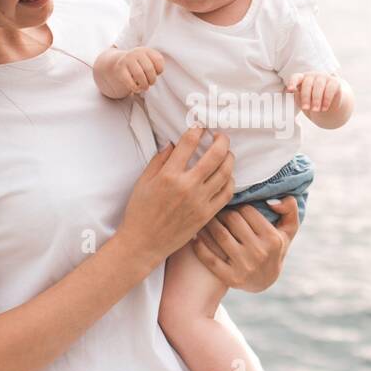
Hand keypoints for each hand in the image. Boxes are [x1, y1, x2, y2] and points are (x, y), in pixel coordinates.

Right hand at [114, 47, 163, 95]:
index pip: (158, 59)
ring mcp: (127, 60)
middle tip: (151, 83)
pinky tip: (136, 89)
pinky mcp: (120, 69)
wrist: (121, 63)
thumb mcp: (149, 62)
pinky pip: (129, 81)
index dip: (160, 70)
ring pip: (139, 75)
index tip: (156, 73)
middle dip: (152, 79)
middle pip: (149, 69)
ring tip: (145, 87)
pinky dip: (135, 88)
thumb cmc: (140, 66)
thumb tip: (155, 75)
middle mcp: (136, 53)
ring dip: (144, 85)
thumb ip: (156, 67)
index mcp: (146, 51)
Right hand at [120, 126, 233, 263]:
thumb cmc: (140, 212)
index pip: (188, 143)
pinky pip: (226, 193)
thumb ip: (159, 160)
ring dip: (229, 158)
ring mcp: (199, 201)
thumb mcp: (143, 182)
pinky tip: (226, 176)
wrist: (144, 243)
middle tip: (221, 136)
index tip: (200, 127)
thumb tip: (173, 144)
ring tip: (226, 153)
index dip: (197, 130)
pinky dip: (230, 181)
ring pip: (225, 173)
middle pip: (215, 155)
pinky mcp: (207, 214)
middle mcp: (187, 186)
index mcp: (168, 175)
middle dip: (221, 140)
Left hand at [191, 197, 299, 291]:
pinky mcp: (230, 278)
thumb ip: (289, 208)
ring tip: (204, 218)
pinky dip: (199, 245)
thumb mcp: (288, 229)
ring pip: (219, 235)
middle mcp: (259, 253)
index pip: (247, 211)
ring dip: (208, 223)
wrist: (265, 281)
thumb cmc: (275, 248)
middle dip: (221, 211)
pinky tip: (195, 236)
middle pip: (231, 220)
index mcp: (272, 239)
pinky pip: (209, 258)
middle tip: (214, 209)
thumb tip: (271, 200)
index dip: (237, 205)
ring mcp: (244, 267)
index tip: (231, 206)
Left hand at [286, 72, 341, 112]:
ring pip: (319, 85)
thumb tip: (290, 92)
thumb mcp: (302, 101)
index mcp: (302, 79)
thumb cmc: (312, 103)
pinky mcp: (335, 82)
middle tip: (305, 108)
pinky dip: (327, 99)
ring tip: (315, 110)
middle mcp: (313, 76)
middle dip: (306, 97)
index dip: (292, 82)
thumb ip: (296, 96)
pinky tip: (324, 108)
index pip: (296, 77)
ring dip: (316, 99)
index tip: (290, 89)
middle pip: (307, 83)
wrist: (328, 107)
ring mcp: (324, 77)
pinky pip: (330, 89)